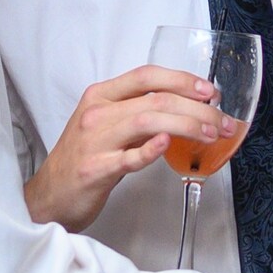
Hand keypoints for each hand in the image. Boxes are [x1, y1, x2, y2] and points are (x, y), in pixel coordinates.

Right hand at [25, 66, 235, 231]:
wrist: (49, 196)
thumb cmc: (82, 159)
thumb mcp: (105, 126)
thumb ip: (137, 114)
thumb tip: (185, 109)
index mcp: (100, 96)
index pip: (146, 75)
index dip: (182, 79)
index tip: (210, 91)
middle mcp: (97, 113)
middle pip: (155, 99)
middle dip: (197, 108)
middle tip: (222, 121)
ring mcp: (94, 141)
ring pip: (147, 121)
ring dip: (186, 126)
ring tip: (211, 135)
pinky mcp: (95, 170)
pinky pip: (127, 158)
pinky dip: (150, 150)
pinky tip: (168, 146)